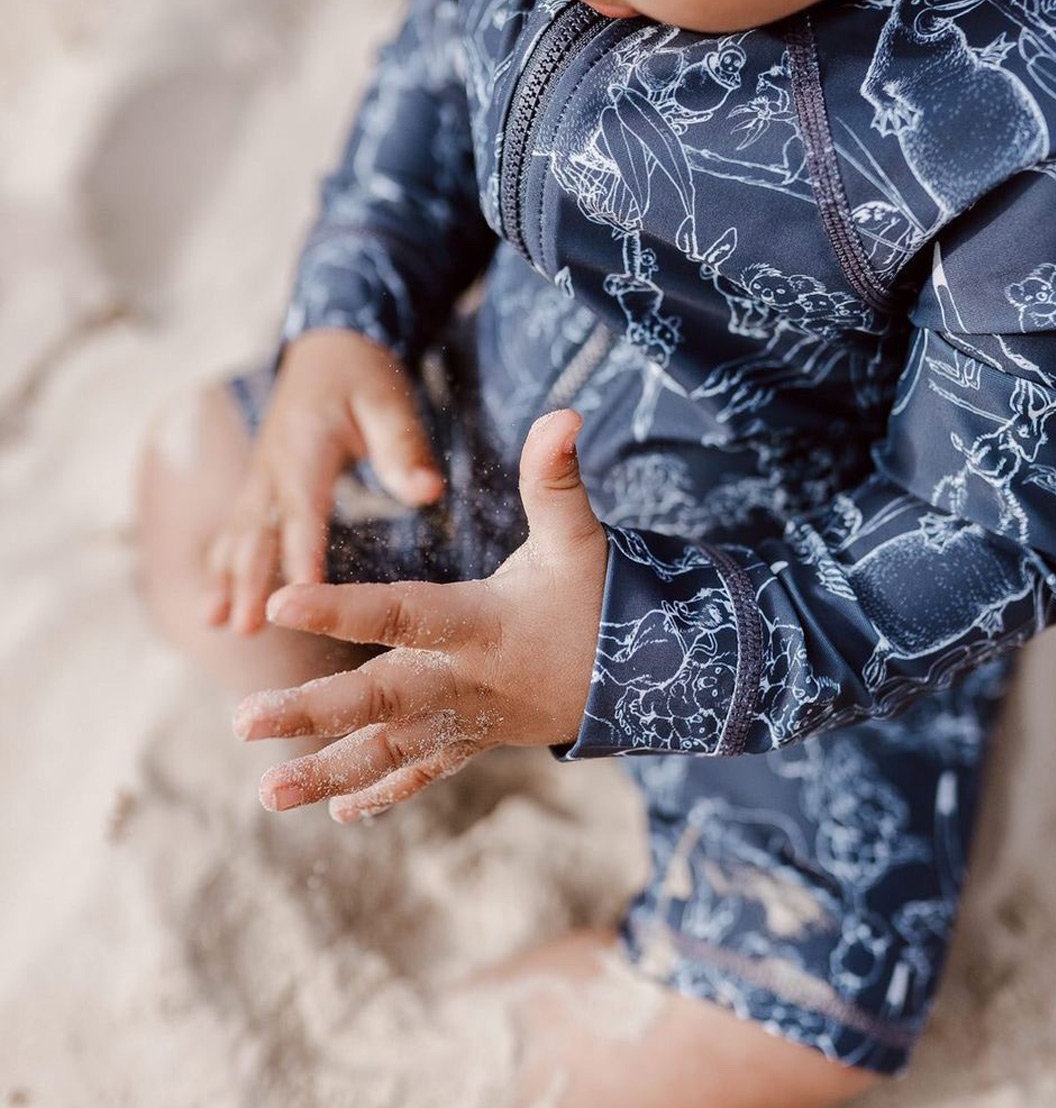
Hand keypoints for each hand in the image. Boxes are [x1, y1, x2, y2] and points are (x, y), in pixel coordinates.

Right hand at [204, 328, 443, 635]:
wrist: (328, 348)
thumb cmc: (363, 377)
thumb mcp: (390, 402)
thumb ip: (405, 448)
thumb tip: (429, 492)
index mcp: (307, 447)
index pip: (304, 509)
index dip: (301, 553)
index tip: (303, 596)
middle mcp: (274, 465)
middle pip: (258, 529)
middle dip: (249, 580)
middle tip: (244, 628)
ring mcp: (261, 474)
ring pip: (237, 532)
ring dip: (226, 579)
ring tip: (216, 624)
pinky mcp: (259, 483)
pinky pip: (235, 527)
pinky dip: (221, 564)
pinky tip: (212, 603)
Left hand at [230, 409, 606, 820]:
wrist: (642, 678)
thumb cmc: (597, 596)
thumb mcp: (579, 538)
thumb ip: (556, 480)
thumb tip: (562, 414)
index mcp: (480, 625)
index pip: (404, 613)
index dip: (342, 608)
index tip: (280, 600)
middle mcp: (465, 681)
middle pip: (381, 699)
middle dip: (311, 713)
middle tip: (242, 721)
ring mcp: (466, 722)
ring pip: (388, 752)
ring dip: (327, 774)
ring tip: (265, 794)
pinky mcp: (472, 742)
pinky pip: (421, 774)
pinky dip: (381, 793)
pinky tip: (339, 811)